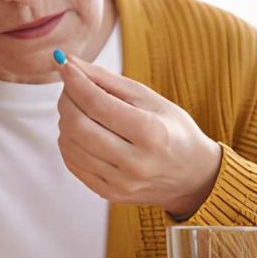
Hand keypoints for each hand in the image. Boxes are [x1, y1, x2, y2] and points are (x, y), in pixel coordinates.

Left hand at [54, 52, 222, 217]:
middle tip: (71, 88)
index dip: (75, 81)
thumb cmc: (172, 130)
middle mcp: (135, 162)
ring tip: (78, 109)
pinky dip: (69, 142)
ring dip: (65, 121)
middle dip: (66, 100)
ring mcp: (120, 182)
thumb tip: (69, 63)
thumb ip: (107, 80)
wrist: (193, 176)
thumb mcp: (149, 98)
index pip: (98, 104)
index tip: (63, 64)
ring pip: (70, 146)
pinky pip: (73, 164)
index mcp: (151, 133)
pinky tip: (81, 131)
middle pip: (78, 126)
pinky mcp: (108, 194)